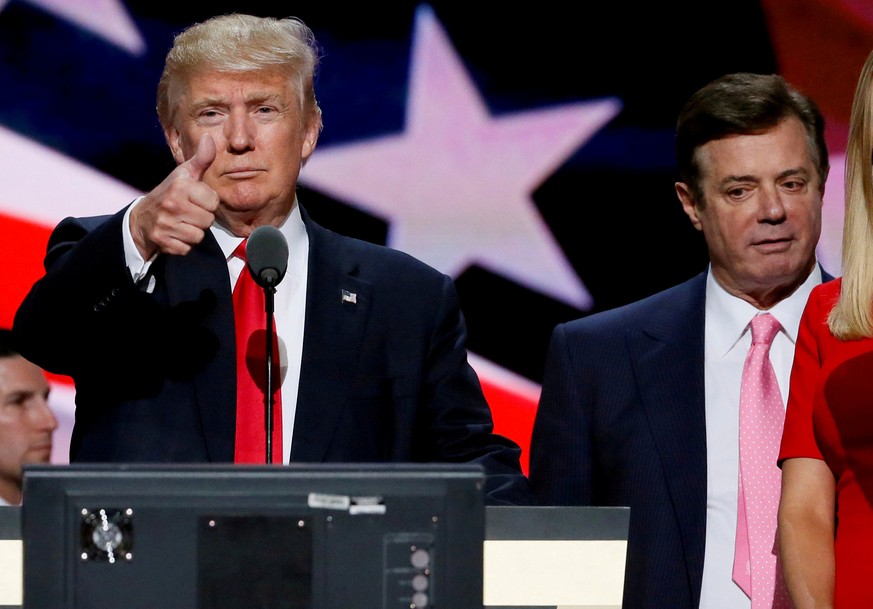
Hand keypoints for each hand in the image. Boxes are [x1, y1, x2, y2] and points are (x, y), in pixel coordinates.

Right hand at [130, 134, 218, 258]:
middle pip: (208, 220)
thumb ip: (201, 159)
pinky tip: (174, 233)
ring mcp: (165, 223)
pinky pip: (187, 248)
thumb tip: (209, 137)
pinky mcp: (162, 241)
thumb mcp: (184, 174)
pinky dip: (182, 244)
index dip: (207, 202)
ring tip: (181, 222)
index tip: (195, 199)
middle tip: (188, 212)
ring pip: (199, 236)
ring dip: (193, 232)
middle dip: (201, 218)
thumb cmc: (170, 194)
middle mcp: (172, 204)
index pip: (213, 202)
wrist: (142, 218)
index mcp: (180, 186)